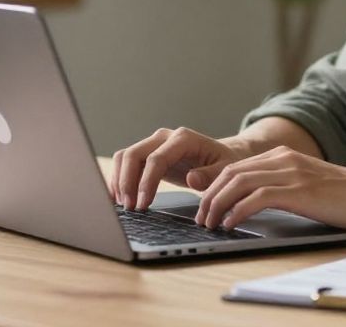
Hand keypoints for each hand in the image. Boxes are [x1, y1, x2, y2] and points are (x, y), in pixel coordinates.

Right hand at [108, 127, 247, 210]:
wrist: (221, 155)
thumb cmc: (224, 162)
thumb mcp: (225, 170)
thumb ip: (210, 175)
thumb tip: (192, 178)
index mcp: (183, 138)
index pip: (156, 158)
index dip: (146, 182)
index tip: (143, 204)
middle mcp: (165, 137)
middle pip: (133, 154)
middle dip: (127, 182)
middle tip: (129, 208)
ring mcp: (154, 143)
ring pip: (125, 157)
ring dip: (119, 181)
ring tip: (124, 205)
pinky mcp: (147, 154)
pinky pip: (126, 163)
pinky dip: (119, 179)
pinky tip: (119, 198)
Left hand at [194, 146, 345, 230]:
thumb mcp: (308, 184)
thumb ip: (284, 185)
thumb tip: (257, 202)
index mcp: (284, 155)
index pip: (236, 166)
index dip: (215, 186)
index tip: (207, 206)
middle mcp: (283, 159)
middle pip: (231, 172)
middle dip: (210, 196)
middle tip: (202, 218)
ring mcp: (290, 173)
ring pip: (238, 183)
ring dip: (218, 204)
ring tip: (210, 223)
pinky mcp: (298, 191)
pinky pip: (256, 198)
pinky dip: (238, 211)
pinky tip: (231, 224)